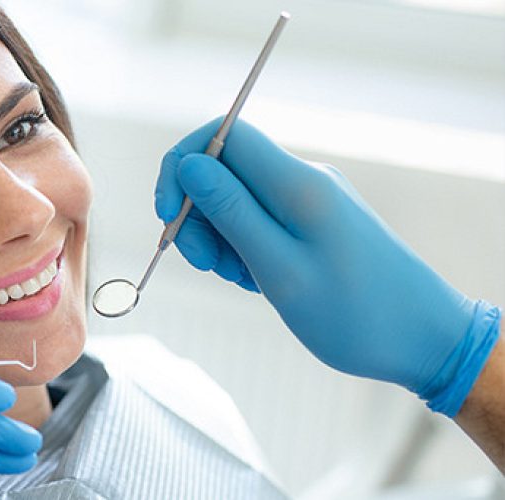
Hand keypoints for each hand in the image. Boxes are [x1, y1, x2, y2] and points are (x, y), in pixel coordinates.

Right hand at [154, 118, 500, 415]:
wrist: (423, 340)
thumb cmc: (356, 313)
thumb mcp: (279, 268)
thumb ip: (231, 211)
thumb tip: (189, 164)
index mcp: (297, 185)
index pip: (222, 134)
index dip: (182, 165)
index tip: (168, 215)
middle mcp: (303, 182)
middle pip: (222, 169)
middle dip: (197, 214)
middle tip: (205, 264)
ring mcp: (308, 202)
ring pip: (235, 200)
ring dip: (219, 237)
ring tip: (242, 280)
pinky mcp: (311, 223)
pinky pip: (258, 222)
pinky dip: (243, 249)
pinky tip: (258, 281)